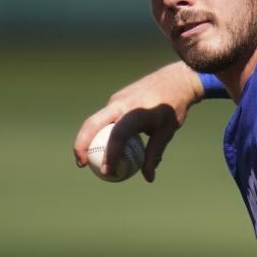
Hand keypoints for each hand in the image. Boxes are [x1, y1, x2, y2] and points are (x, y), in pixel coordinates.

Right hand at [73, 62, 203, 181]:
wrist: (175, 79)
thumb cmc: (173, 107)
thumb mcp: (166, 133)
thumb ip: (154, 154)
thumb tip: (148, 178)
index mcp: (136, 112)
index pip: (118, 135)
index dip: (110, 154)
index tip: (107, 172)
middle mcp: (122, 103)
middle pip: (93, 123)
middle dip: (82, 144)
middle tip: (81, 164)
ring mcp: (116, 99)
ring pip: (95, 120)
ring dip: (87, 139)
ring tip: (86, 159)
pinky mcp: (116, 99)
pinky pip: (103, 117)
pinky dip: (99, 132)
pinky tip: (101, 146)